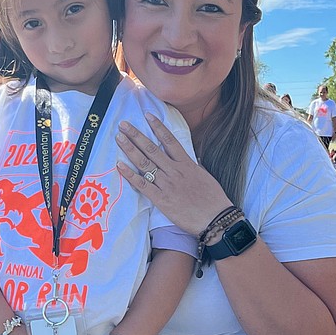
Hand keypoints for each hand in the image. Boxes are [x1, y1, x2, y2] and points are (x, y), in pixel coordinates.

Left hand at [116, 114, 230, 235]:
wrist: (216, 218)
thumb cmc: (213, 200)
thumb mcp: (204, 176)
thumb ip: (193, 166)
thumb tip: (185, 159)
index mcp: (187, 164)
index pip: (170, 140)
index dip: (158, 127)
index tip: (148, 115)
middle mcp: (175, 171)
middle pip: (152, 149)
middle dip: (136, 135)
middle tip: (123, 124)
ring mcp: (167, 185)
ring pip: (145, 164)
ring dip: (130, 149)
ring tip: (119, 138)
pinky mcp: (161, 200)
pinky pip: (143, 185)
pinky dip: (130, 175)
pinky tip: (119, 165)